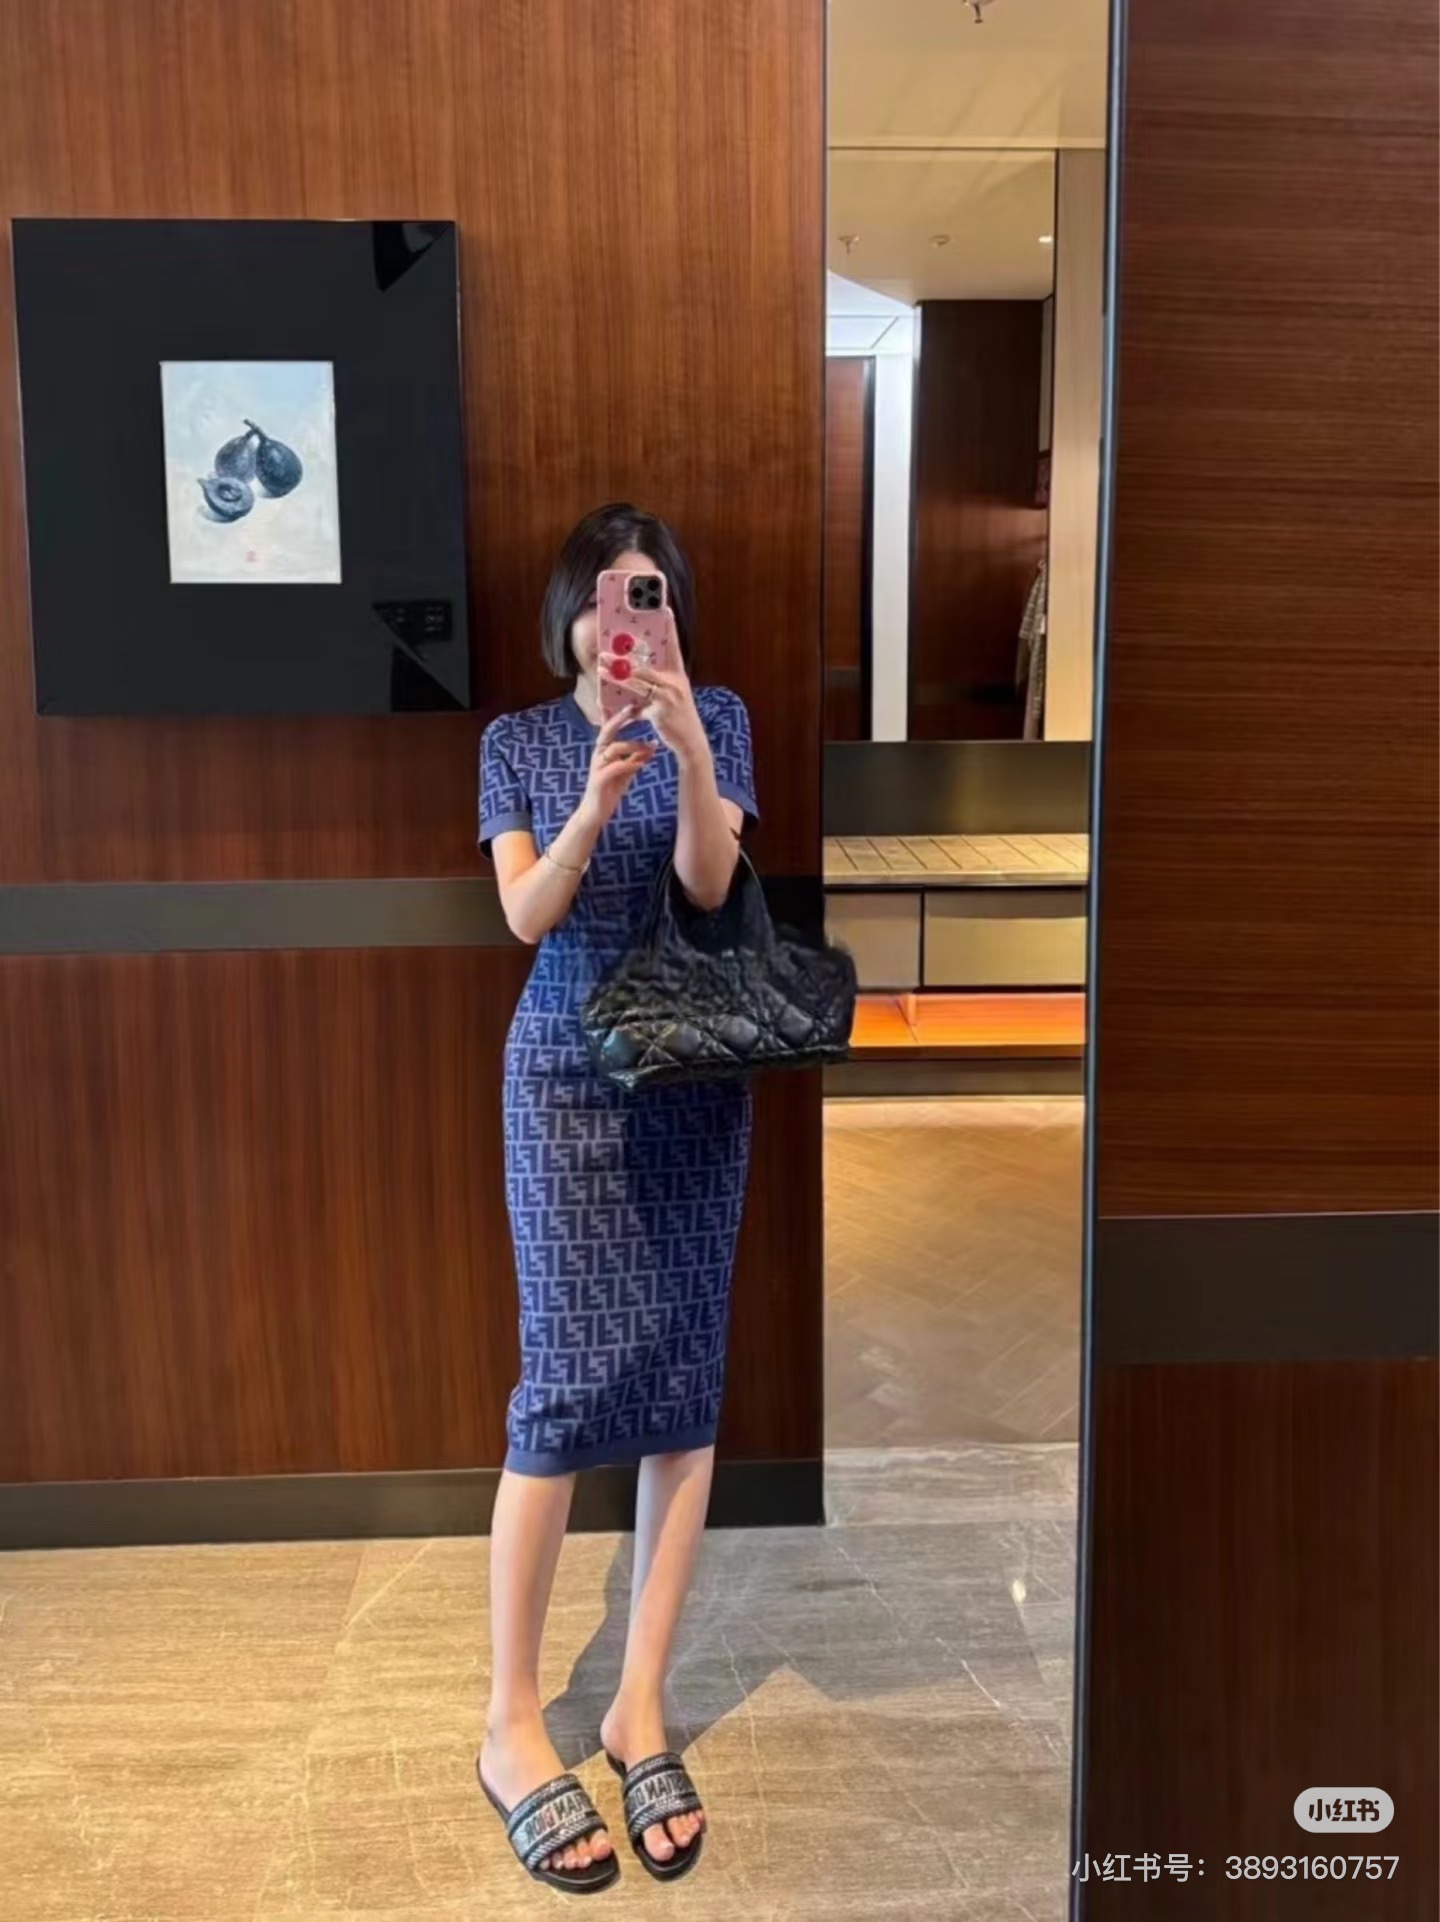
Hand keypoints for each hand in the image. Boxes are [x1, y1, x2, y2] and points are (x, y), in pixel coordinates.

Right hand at [577, 705, 656, 832]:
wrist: (595, 812)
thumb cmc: (610, 789)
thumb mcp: (625, 771)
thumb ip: (635, 758)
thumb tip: (651, 746)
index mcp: (603, 750)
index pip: (609, 727)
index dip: (618, 714)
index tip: (630, 700)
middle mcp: (598, 754)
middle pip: (607, 731)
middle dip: (620, 718)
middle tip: (634, 708)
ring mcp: (596, 766)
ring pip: (614, 748)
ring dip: (634, 745)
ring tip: (650, 747)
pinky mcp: (599, 780)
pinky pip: (616, 767)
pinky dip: (631, 763)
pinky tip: (643, 763)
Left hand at [601, 612, 709, 765]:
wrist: (691, 743)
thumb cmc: (678, 721)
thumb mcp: (668, 701)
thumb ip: (652, 691)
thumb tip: (634, 686)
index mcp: (679, 675)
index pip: (674, 646)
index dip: (670, 627)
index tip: (665, 608)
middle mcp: (676, 682)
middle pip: (646, 662)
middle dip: (626, 653)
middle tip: (608, 644)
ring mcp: (669, 697)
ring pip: (639, 680)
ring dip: (617, 672)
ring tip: (601, 664)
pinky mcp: (661, 712)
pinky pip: (637, 704)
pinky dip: (624, 704)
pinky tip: (609, 703)